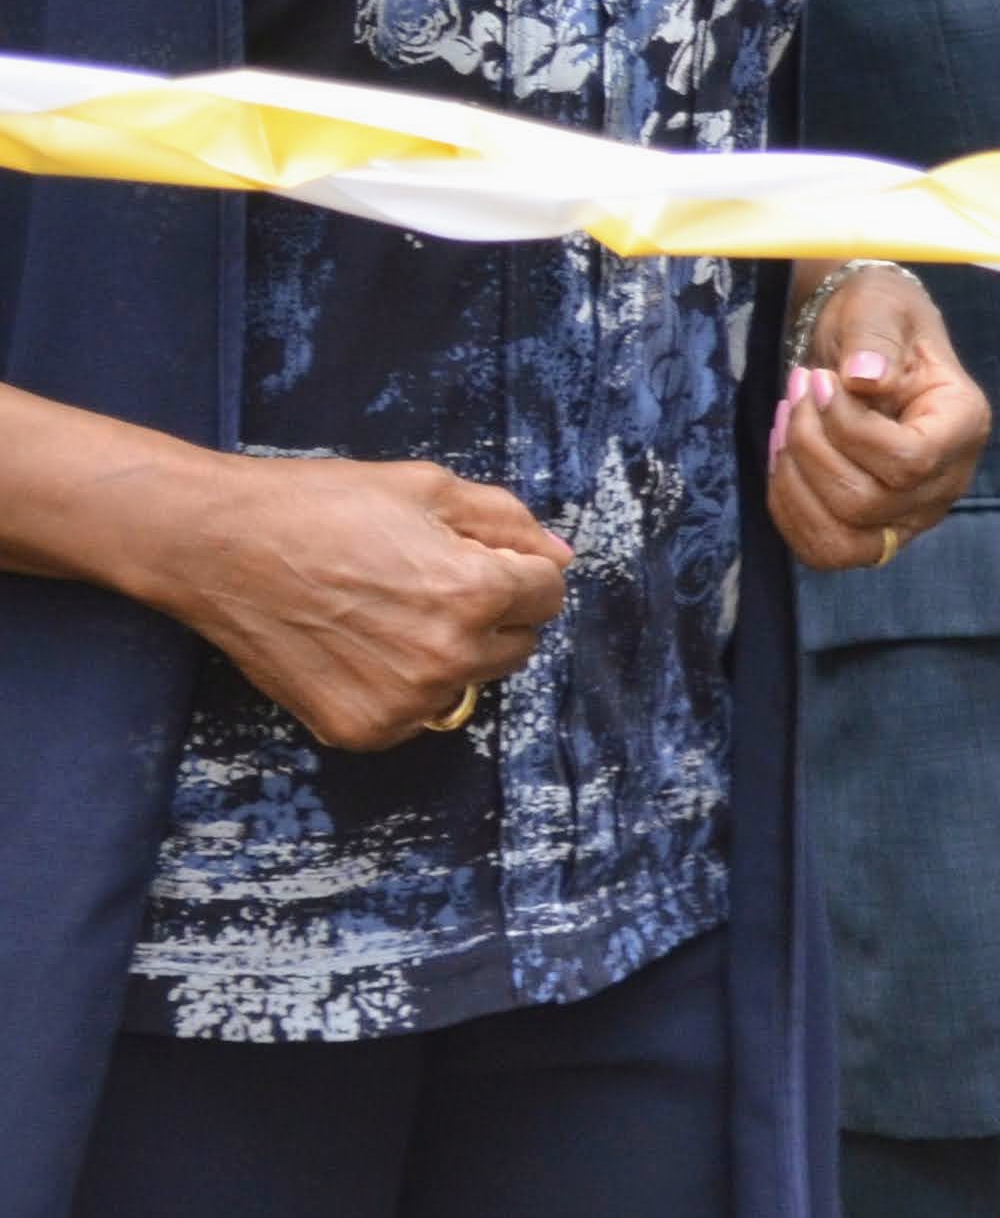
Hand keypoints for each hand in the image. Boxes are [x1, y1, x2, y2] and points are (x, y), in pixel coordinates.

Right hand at [150, 453, 574, 752]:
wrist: (219, 547)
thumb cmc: (325, 506)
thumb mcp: (430, 488)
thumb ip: (509, 522)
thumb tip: (562, 556)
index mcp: (474, 594)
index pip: (549, 594)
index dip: (518, 568)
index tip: (475, 555)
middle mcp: (447, 658)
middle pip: (518, 643)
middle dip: (492, 612)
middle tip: (428, 579)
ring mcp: (403, 702)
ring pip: (470, 679)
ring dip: (451, 650)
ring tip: (389, 609)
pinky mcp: (360, 729)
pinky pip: (418, 711)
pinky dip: (405, 683)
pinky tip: (362, 643)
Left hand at [772, 262, 992, 572]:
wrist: (864, 346)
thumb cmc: (879, 321)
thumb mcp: (879, 308)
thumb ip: (875, 339)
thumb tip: (866, 377)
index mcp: (963, 424)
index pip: (910, 460)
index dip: (850, 430)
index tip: (818, 382)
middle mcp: (947, 482)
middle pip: (866, 503)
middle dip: (810, 448)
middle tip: (797, 393)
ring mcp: (911, 514)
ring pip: (842, 538)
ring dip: (795, 483)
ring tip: (785, 426)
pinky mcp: (874, 531)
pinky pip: (823, 550)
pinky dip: (789, 509)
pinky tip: (782, 459)